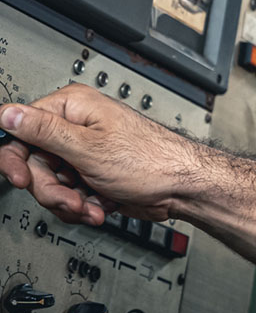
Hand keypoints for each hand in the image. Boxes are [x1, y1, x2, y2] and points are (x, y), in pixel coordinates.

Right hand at [0, 83, 202, 226]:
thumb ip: (44, 131)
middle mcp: (75, 126)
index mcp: (72, 107)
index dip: (15, 158)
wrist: (181, 188)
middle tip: (69, 199)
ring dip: (68, 201)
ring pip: (49, 183)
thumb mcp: (88, 148)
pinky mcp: (90, 173)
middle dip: (50, 189)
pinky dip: (81, 205)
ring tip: (90, 204)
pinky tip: (100, 205)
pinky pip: (66, 193)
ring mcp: (83, 151)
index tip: (21, 180)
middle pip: (33, 163)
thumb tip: (7, 114)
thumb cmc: (151, 161)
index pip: (19, 128)